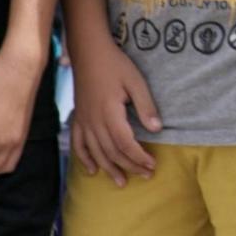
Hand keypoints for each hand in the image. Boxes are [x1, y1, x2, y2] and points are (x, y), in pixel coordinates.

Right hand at [69, 37, 161, 186]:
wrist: (89, 53)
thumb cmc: (115, 65)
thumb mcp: (136, 82)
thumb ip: (146, 106)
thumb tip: (157, 129)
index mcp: (109, 114)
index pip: (126, 144)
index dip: (139, 157)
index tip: (153, 165)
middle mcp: (94, 122)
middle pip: (112, 152)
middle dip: (129, 166)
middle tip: (145, 176)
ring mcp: (83, 122)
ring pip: (96, 153)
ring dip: (109, 169)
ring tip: (121, 182)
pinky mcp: (77, 119)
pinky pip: (79, 145)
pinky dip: (85, 159)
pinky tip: (92, 170)